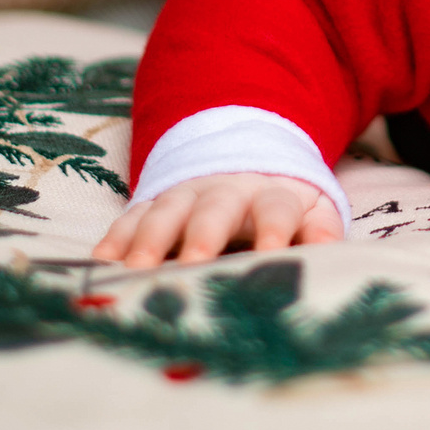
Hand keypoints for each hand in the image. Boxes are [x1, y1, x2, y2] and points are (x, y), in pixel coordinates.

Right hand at [93, 174, 342, 268]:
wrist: (241, 159)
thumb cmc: (281, 204)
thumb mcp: (310, 209)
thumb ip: (320, 230)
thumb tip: (329, 253)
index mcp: (272, 193)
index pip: (277, 207)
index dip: (275, 226)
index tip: (272, 249)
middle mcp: (226, 191)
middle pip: (215, 208)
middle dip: (202, 235)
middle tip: (192, 263)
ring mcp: (186, 195)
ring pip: (166, 211)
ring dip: (150, 239)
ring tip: (135, 270)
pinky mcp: (154, 202)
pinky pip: (132, 217)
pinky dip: (115, 239)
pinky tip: (100, 263)